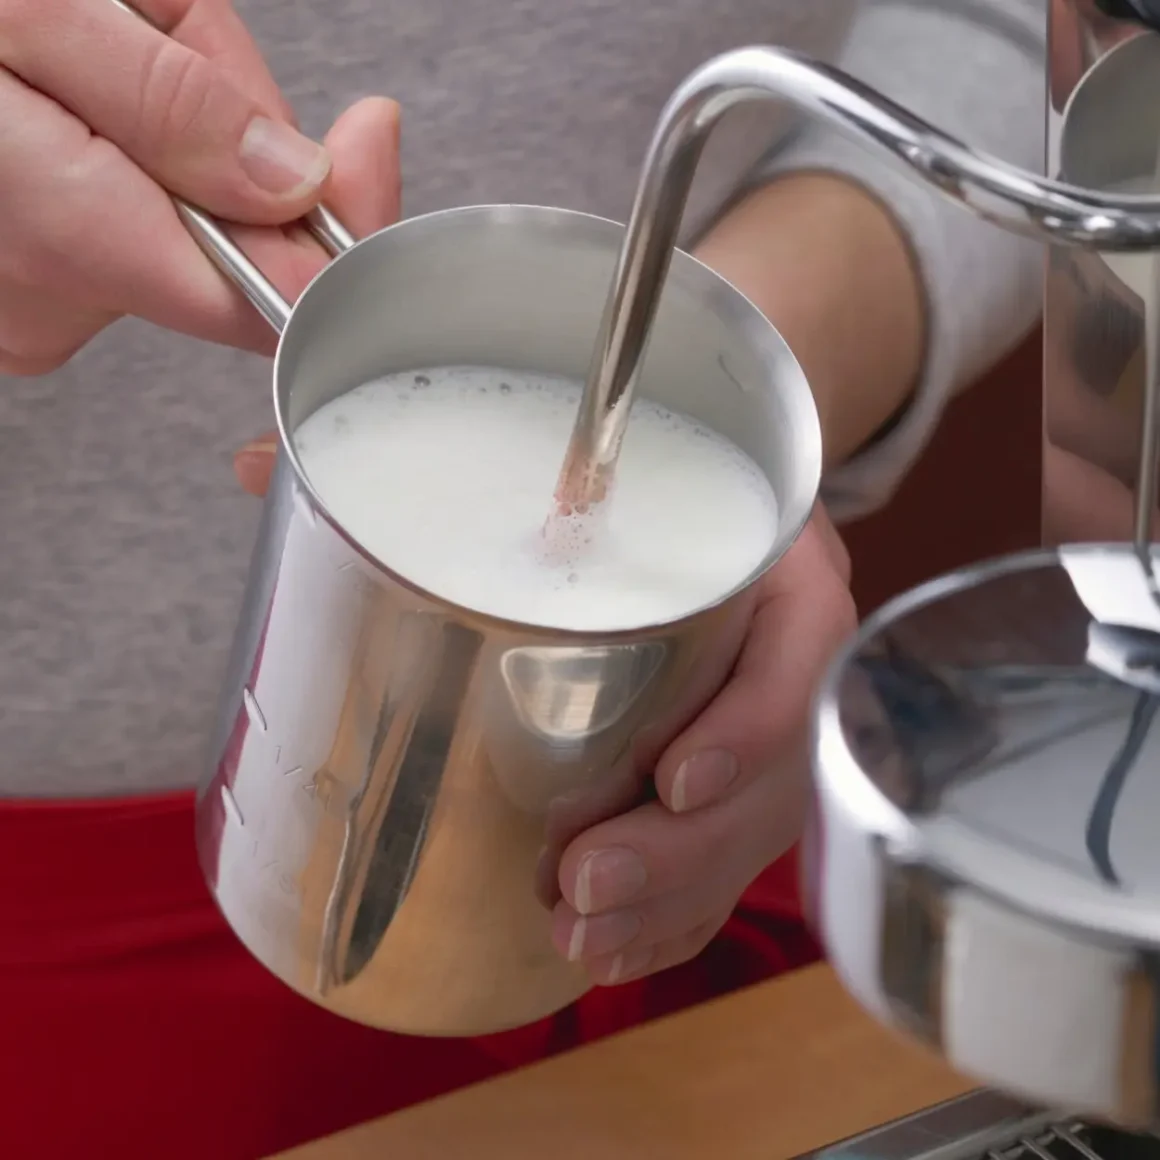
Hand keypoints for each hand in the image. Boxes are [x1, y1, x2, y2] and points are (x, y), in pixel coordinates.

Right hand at [0, 0, 399, 372]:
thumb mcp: (32, 7)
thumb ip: (172, 100)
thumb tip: (298, 184)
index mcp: (67, 233)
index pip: (269, 299)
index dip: (337, 239)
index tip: (365, 155)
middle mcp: (48, 298)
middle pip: (225, 239)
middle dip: (223, 128)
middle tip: (149, 23)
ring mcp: (32, 299)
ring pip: (176, 219)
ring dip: (169, 120)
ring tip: (85, 34)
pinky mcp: (26, 280)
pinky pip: (123, 220)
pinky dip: (125, 147)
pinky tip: (65, 87)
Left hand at [235, 431, 855, 984]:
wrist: (709, 487)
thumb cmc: (635, 472)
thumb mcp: (570, 450)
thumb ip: (430, 458)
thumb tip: (260, 462)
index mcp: (768, 561)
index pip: (800, 647)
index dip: (753, 724)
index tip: (671, 777)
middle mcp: (779, 650)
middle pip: (773, 773)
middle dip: (680, 850)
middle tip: (582, 886)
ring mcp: (765, 716)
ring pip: (751, 834)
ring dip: (670, 901)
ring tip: (579, 938)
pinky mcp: (739, 770)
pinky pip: (730, 856)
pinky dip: (677, 914)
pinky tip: (613, 949)